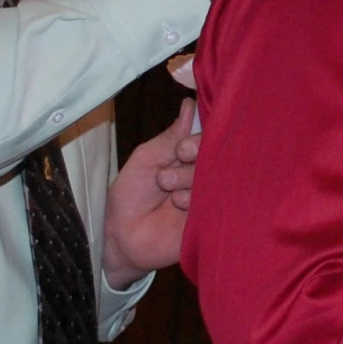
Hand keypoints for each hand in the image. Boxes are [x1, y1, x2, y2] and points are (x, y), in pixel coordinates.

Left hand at [100, 96, 200, 288]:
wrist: (124, 239)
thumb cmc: (130, 197)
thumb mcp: (144, 159)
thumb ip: (170, 137)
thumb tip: (189, 105)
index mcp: (188, 155)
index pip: (208, 136)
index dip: (198, 141)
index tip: (182, 150)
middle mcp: (203, 172)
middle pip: (214, 157)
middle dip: (192, 164)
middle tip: (166, 178)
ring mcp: (210, 195)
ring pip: (215, 178)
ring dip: (189, 185)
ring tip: (170, 198)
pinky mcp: (213, 217)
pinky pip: (219, 202)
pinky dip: (197, 202)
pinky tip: (180, 208)